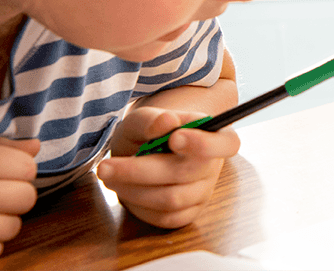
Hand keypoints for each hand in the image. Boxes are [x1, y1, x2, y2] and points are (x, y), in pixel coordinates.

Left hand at [98, 107, 238, 228]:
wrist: (146, 149)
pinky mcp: (187, 214)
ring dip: (133, 189)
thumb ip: (153, 118)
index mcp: (216, 136)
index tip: (175, 138)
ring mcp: (202, 193)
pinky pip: (164, 217)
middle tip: (106, 166)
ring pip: (171, 199)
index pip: (227, 144)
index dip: (205, 144)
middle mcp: (213, 167)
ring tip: (108, 175)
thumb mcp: (144, 117)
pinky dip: (138, 205)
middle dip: (141, 171)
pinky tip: (123, 188)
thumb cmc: (150, 131)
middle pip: (186, 173)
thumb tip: (168, 121)